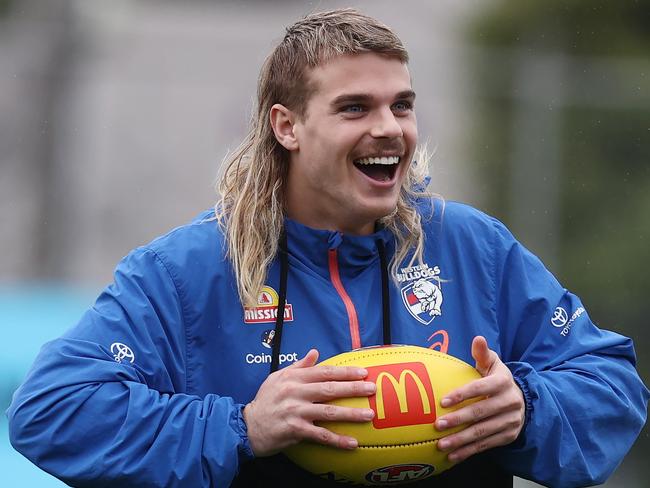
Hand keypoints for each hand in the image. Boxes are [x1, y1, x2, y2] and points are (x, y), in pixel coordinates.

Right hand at [243, 349, 375, 456]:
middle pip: (330, 389)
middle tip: (372, 388)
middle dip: (353, 388)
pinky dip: (338, 440)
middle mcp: (296, 393)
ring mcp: (296, 412)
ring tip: (369, 414)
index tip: (362, 372)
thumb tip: (315, 352)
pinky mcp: (295, 431)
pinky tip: (353, 443)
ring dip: (351, 414)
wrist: (247, 426)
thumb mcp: (277, 377)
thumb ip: (298, 366)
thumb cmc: (265, 400)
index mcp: (294, 378)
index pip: (324, 372)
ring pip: (328, 412)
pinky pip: (321, 436)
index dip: (345, 371)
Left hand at [435, 336, 524, 462]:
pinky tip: (453, 456)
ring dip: (461, 441)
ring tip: (441, 445)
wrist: (522, 399)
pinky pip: (487, 445)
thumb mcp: (493, 363)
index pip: (481, 388)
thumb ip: (483, 353)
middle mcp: (510, 402)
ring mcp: (511, 421)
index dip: (462, 395)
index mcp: (503, 382)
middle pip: (481, 413)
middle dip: (458, 420)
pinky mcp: (509, 436)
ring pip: (483, 432)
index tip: (443, 402)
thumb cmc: (497, 378)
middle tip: (437, 425)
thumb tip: (477, 338)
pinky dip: (469, 452)